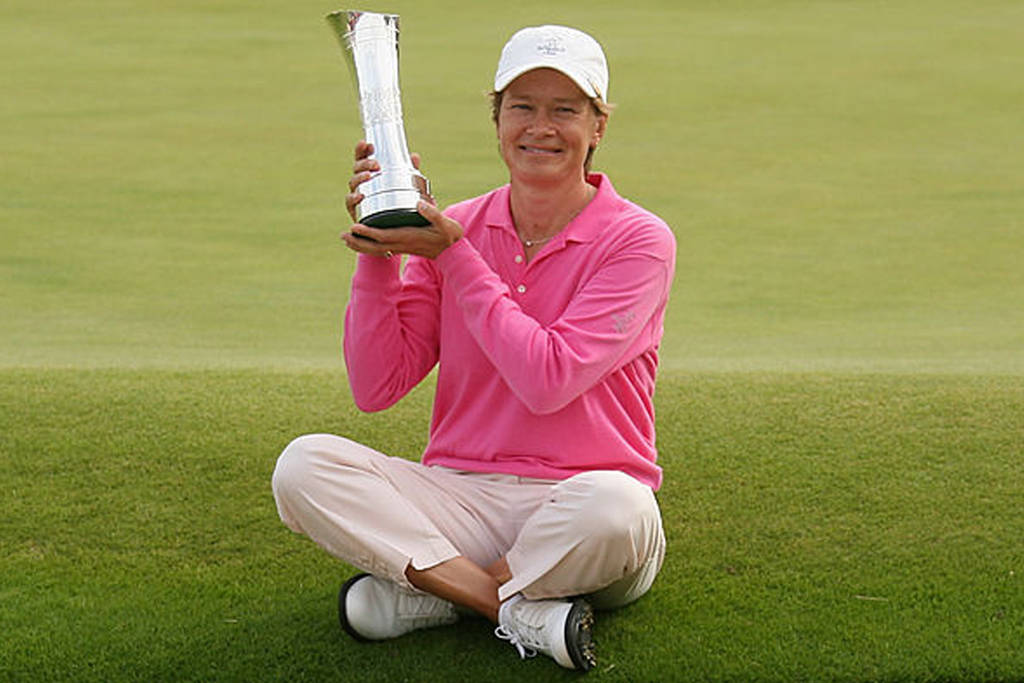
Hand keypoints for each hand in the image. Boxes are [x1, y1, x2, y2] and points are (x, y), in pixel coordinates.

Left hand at [342, 200, 462, 259]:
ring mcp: (401, 246)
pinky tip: (361, 241)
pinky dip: (368, 246)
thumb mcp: (444, 222)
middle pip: (374, 246)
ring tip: (346, 239)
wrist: (453, 250)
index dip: (368, 233)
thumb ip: (433, 212)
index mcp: (408, 237)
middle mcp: (401, 243)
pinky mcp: (402, 245)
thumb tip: (419, 202)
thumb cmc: (448, 235)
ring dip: (360, 245)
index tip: (355, 227)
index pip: (384, 236)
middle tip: (343, 236)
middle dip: (358, 241)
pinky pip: (380, 248)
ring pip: (375, 249)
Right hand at [345, 141, 423, 221]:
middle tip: (376, 164)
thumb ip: (410, 172)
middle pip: (357, 168)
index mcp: (370, 174)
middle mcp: (361, 184)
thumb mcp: (407, 186)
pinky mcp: (355, 210)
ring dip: (359, 177)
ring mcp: (356, 196)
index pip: (362, 159)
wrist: (390, 229)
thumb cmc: (397, 205)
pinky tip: (360, 195)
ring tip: (369, 175)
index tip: (367, 143)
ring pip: (353, 183)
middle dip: (364, 163)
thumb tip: (414, 156)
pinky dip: (354, 198)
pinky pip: (350, 202)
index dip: (362, 150)